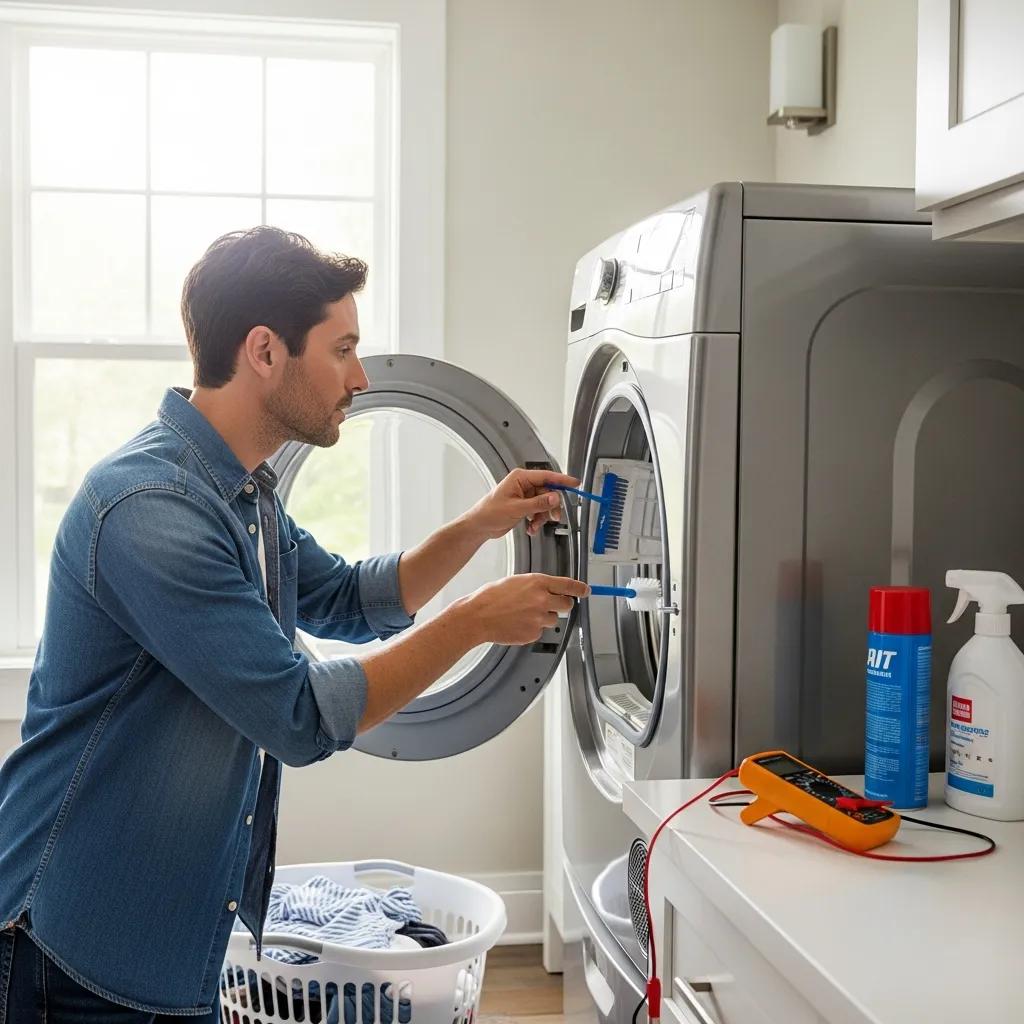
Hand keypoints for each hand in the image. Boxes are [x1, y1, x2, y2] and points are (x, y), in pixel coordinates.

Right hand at [461, 574, 590, 645]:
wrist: (478, 616)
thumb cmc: (491, 597)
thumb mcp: (516, 581)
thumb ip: (536, 585)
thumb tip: (548, 590)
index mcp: (537, 583)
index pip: (568, 585)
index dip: (580, 588)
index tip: (586, 590)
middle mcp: (542, 600)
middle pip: (567, 605)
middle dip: (561, 605)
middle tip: (549, 605)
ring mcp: (539, 618)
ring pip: (553, 619)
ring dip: (544, 617)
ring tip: (524, 614)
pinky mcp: (534, 633)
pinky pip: (540, 631)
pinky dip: (532, 628)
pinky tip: (518, 624)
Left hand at [465, 469, 581, 540]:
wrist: (480, 526)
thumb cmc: (490, 513)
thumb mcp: (516, 508)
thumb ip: (538, 503)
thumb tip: (554, 497)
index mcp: (520, 478)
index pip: (546, 476)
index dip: (562, 480)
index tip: (575, 484)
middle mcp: (523, 484)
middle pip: (548, 492)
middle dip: (551, 507)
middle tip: (554, 517)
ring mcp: (524, 495)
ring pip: (544, 504)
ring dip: (542, 517)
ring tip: (535, 525)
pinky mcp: (524, 506)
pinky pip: (538, 511)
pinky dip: (537, 520)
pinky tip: (531, 528)